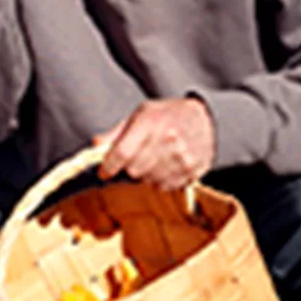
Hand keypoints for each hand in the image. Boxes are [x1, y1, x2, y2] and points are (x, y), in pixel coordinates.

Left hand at [93, 98, 215, 190]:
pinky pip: (165, 187)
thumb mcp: (141, 114)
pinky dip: (160, 180)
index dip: (108, 166)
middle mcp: (167, 140)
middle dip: (129, 168)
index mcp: (150, 122)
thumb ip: (116, 132)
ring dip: (145, 175)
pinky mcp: (192, 171)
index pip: (122, 153)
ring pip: (148, 181)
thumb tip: (94, 146)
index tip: (103, 172)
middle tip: (136, 158)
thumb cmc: (167, 115)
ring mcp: (182, 158)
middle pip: (134, 171)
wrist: (206, 119)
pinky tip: (166, 165)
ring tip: (153, 159)